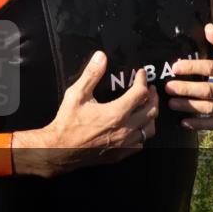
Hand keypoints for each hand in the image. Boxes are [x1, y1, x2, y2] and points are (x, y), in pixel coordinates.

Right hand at [12, 51, 158, 177]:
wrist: (59, 149)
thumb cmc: (67, 123)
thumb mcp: (76, 95)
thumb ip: (91, 75)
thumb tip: (101, 57)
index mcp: (116, 113)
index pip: (140, 94)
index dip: (143, 81)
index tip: (142, 74)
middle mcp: (124, 129)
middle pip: (151, 111)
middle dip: (153, 97)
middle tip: (149, 89)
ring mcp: (124, 144)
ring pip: (149, 130)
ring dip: (151, 116)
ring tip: (147, 107)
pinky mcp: (120, 154)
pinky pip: (140, 144)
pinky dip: (141, 133)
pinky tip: (136, 128)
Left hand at [165, 23, 212, 129]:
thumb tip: (208, 27)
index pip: (211, 68)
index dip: (192, 67)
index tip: (175, 67)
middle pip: (209, 91)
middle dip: (186, 90)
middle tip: (168, 88)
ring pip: (211, 108)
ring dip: (190, 107)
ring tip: (172, 104)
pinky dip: (201, 125)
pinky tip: (185, 123)